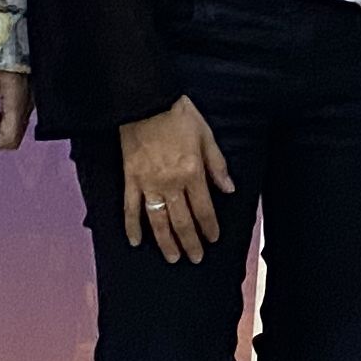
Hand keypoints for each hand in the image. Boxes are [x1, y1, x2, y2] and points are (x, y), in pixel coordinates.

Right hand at [118, 94, 232, 261]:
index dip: (209, 227)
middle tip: (195, 258)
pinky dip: (132, 226)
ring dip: (166, 242)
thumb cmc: (179, 115)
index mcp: (192, 173)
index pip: (203, 209)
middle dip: (191, 242)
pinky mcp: (131, 179)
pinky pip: (130, 208)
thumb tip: (229, 190)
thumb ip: (217, 165)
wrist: (145, 101)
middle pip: (182, 221)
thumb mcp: (206, 135)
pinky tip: (135, 241)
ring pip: (158, 221)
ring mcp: (148, 183)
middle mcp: (171, 183)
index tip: (213, 239)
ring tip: (173, 258)